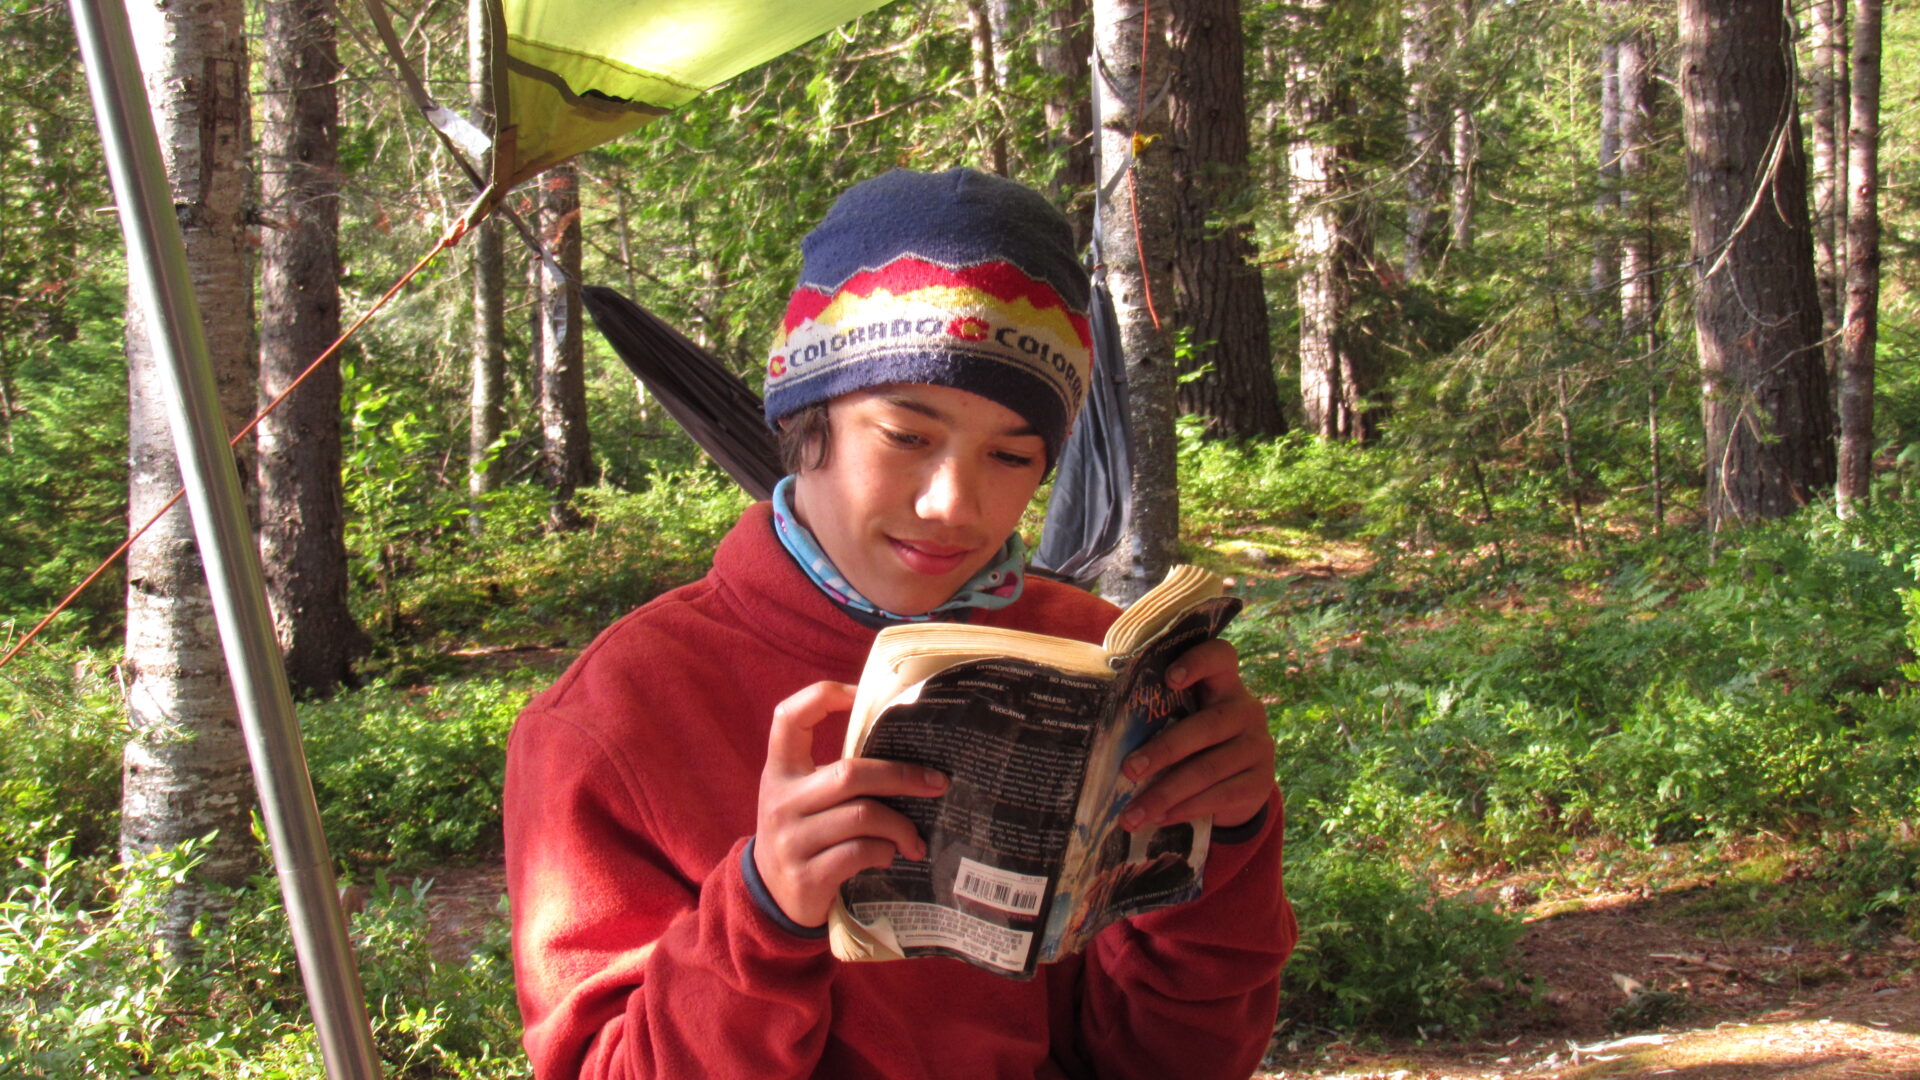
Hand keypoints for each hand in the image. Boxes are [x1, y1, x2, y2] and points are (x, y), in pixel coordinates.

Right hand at [753, 681, 949, 926]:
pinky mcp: (806, 875)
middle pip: (850, 773)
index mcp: (780, 771)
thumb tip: (909, 753)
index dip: (824, 696)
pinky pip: (859, 853)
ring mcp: (791, 839)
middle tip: (937, 784)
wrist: (770, 896)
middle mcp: (781, 800)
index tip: (861, 695)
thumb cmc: (804, 834)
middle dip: (901, 776)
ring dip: (900, 826)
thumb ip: (836, 775)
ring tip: (915, 838)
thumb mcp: (805, 797)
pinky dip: (884, 852)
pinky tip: (890, 855)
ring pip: (863, 816)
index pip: (790, 716)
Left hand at [1118, 638, 1275, 831]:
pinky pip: (1219, 797)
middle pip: (1207, 726)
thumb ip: (1161, 714)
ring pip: (1208, 770)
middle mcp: (1247, 711)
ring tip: (1132, 814)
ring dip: (1165, 793)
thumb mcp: (1187, 719)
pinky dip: (1184, 809)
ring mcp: (1257, 748)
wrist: (1240, 785)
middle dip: (1164, 750)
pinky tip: (1159, 818)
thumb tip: (1103, 729)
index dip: (1198, 662)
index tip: (1169, 678)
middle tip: (1129, 770)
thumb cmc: (1198, 743)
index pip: (1220, 658)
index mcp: (1225, 684)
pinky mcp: (1260, 784)